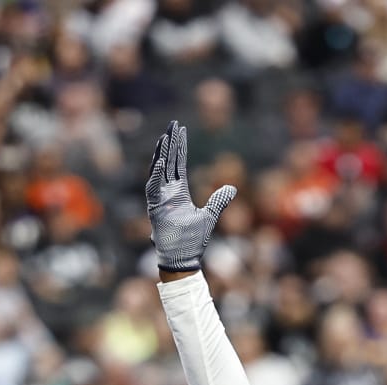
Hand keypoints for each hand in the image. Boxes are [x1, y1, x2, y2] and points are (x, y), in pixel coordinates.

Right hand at [145, 119, 236, 272]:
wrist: (183, 258)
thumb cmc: (193, 240)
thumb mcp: (210, 216)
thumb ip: (219, 200)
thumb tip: (232, 187)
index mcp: (179, 192)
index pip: (178, 163)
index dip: (179, 147)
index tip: (180, 130)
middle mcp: (167, 192)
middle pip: (168, 161)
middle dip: (170, 142)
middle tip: (173, 124)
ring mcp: (160, 198)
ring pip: (159, 170)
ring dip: (162, 153)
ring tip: (165, 136)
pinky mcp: (155, 207)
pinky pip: (153, 187)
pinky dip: (157, 174)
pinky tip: (162, 160)